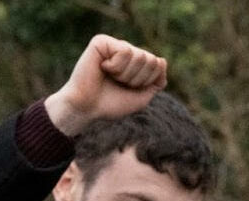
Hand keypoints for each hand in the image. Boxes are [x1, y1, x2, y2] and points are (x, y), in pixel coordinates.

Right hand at [44, 35, 166, 136]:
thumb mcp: (141, 97)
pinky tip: (103, 68)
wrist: (86, 109)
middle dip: (137, 78)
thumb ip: (156, 81)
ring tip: (110, 77)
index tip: (129, 88)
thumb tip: (162, 60)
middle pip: (150, 59)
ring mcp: (113, 45)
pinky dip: (116, 66)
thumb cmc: (111, 104)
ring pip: (139, 55)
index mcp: (135, 63)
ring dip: (126, 74)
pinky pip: (124, 50)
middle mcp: (125, 51)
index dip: (146, 81)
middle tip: (119, 84)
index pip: (158, 64)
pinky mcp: (101, 42)